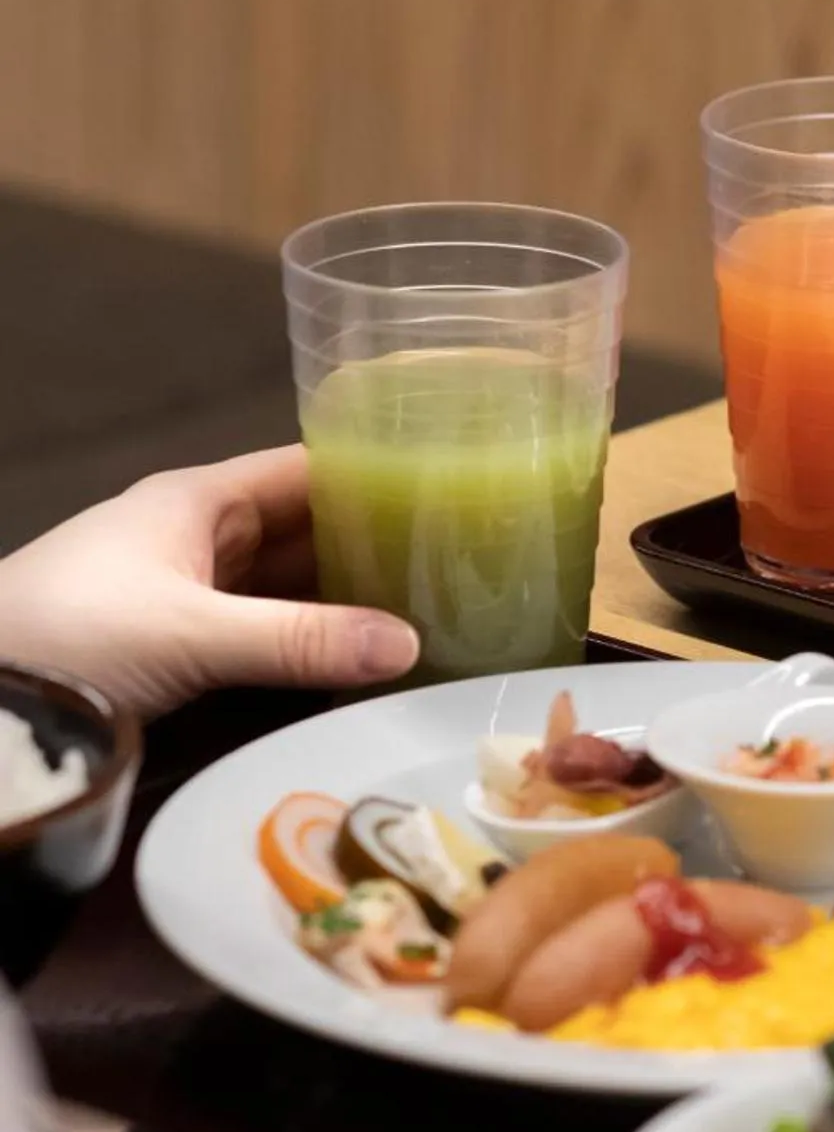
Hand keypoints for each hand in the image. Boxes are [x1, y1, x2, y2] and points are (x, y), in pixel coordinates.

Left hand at [0, 447, 419, 719]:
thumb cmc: (68, 634)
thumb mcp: (191, 634)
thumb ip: (301, 640)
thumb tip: (409, 644)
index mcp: (199, 501)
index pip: (309, 469)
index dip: (377, 471)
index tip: (454, 486)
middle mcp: (199, 538)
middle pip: (309, 529)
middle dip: (378, 544)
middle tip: (469, 565)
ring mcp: (190, 594)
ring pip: (292, 586)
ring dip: (351, 600)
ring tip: (439, 613)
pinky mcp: (182, 647)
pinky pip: (270, 633)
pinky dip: (317, 644)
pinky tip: (366, 663)